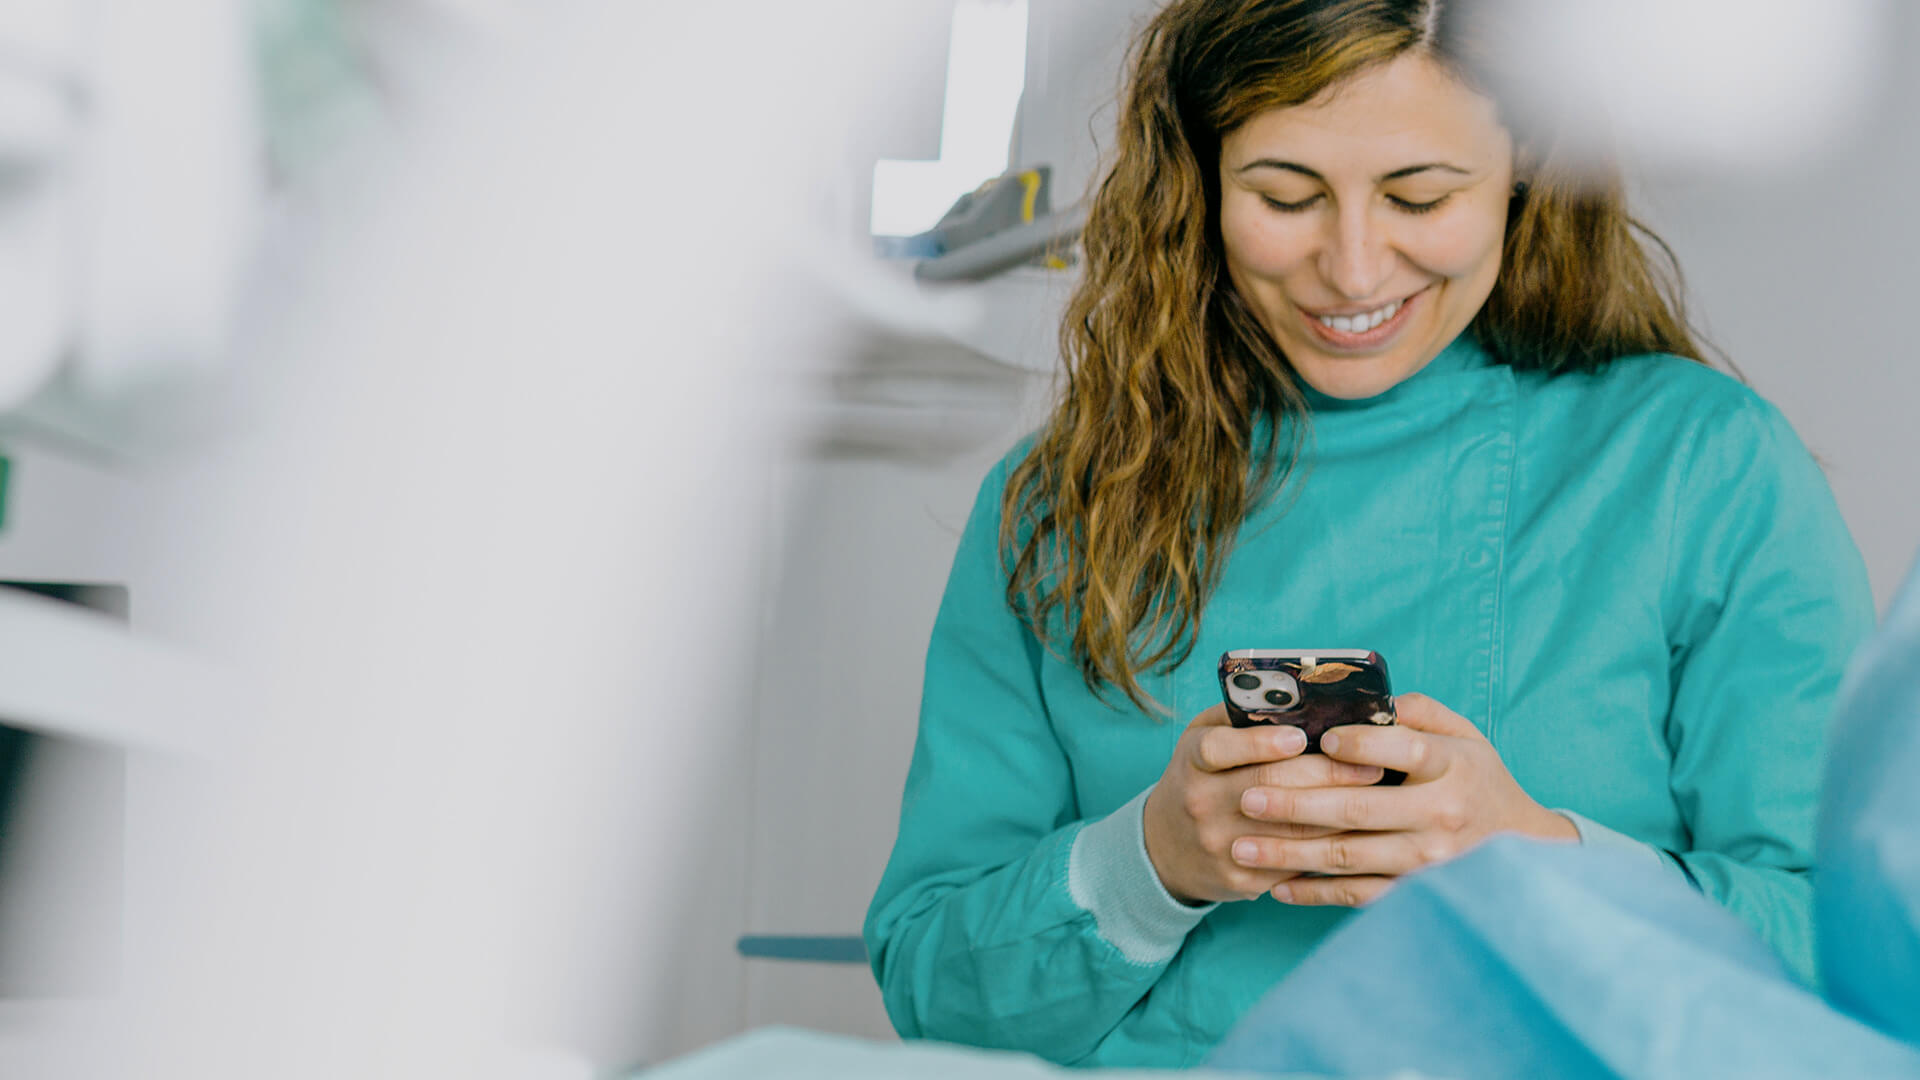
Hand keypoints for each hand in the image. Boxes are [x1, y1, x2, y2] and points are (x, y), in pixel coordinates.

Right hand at [1142, 704, 1386, 903]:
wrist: (1166, 847)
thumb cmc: (1200, 777)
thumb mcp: (1203, 738)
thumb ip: (1241, 717)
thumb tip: (1302, 697)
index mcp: (1193, 761)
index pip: (1220, 749)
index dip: (1261, 743)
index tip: (1302, 736)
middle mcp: (1201, 803)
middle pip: (1268, 787)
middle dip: (1326, 775)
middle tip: (1372, 764)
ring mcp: (1220, 845)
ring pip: (1290, 830)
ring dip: (1339, 812)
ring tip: (1377, 795)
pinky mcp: (1240, 879)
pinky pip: (1294, 864)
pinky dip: (1329, 847)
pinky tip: (1359, 833)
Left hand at [1233, 693, 1578, 906]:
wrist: (1523, 852)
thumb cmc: (1477, 779)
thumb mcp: (1464, 735)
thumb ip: (1418, 712)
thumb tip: (1366, 698)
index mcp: (1451, 767)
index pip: (1404, 750)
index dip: (1361, 743)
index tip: (1319, 738)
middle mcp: (1439, 815)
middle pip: (1358, 809)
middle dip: (1295, 804)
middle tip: (1247, 796)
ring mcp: (1427, 862)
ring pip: (1348, 857)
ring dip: (1290, 853)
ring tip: (1242, 846)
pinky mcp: (1415, 893)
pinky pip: (1358, 895)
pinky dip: (1315, 894)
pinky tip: (1276, 886)